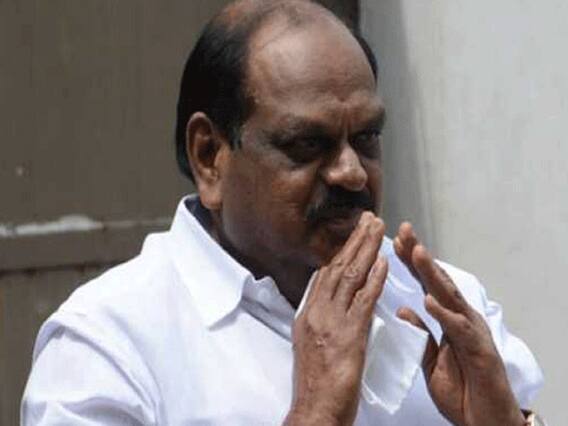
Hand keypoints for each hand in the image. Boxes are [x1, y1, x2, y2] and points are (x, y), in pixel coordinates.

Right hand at [284, 212, 387, 425]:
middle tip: (368, 219)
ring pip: (349, 276)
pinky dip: (374, 278)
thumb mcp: (311, 344)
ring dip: (366, 249)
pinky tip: (383, 261)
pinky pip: (363, 299)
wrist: (315, 409)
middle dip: (354, 240)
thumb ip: (323, 321)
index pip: (325, 274)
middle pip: (336, 267)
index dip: (340, 251)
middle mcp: (316, 312)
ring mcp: (331, 321)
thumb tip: (334, 304)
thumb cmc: (317, 383)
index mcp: (307, 315)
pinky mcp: (348, 334)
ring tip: (378, 228)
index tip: (353, 234)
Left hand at [394, 222, 525, 425]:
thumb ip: (420, 333)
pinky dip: (445, 314)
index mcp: (448, 318)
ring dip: (432, 274)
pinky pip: (460, 330)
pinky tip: (430, 300)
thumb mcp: (431, 359)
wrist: (484, 421)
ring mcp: (472, 332)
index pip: (425, 284)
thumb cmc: (462, 389)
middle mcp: (461, 318)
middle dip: (419, 255)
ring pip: (450, 297)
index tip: (393, 240)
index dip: (410, 262)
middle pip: (437, 281)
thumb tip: (404, 308)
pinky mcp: (480, 352)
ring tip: (415, 252)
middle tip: (403, 231)